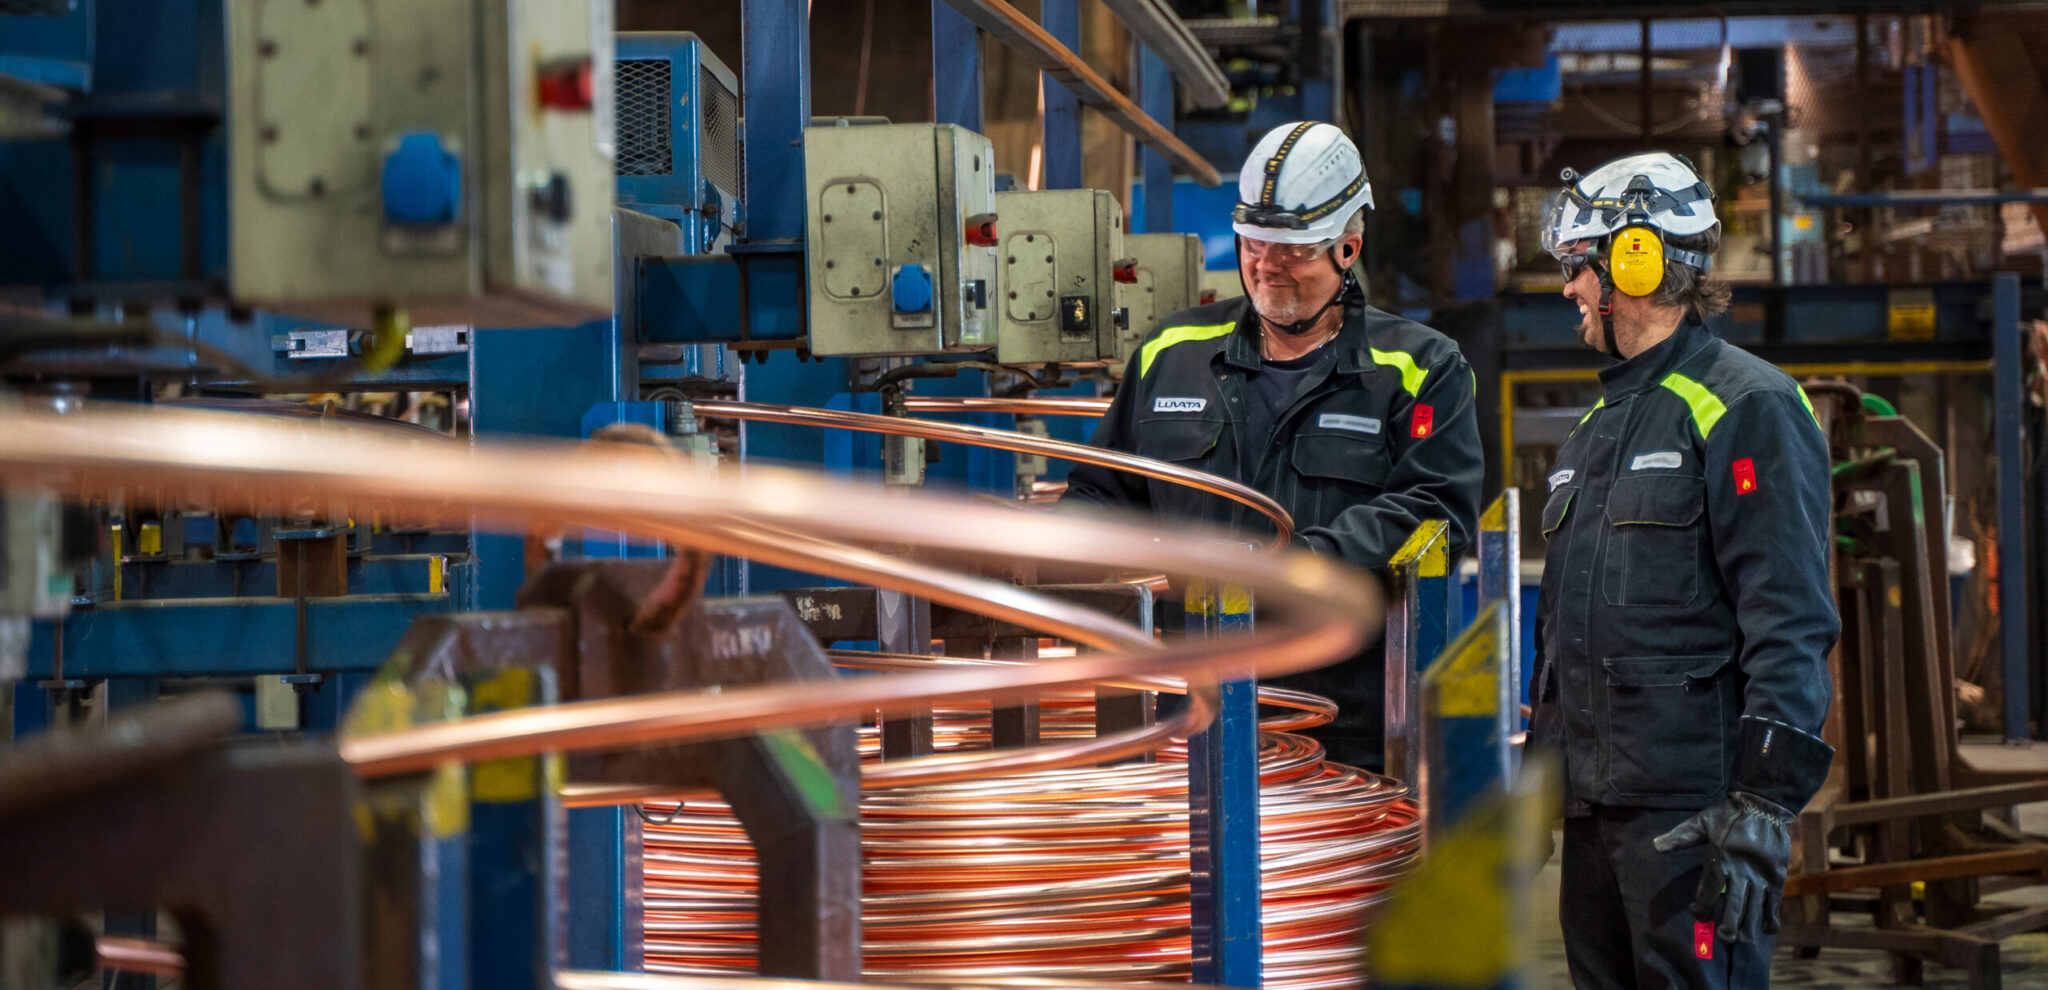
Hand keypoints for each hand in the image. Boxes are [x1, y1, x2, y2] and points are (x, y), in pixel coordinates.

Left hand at [1651, 792, 1794, 943]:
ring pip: (1754, 907)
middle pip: (1734, 905)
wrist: (1764, 807)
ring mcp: (1760, 876)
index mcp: (1720, 861)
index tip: (1698, 914)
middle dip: (1728, 924)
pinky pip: (1774, 901)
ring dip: (1748, 925)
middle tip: (1723, 937)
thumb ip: (1680, 837)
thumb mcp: (1701, 823)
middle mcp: (1740, 873)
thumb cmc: (1729, 816)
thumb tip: (1655, 846)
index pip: (1708, 891)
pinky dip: (1771, 916)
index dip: (1702, 906)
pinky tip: (1767, 930)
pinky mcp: (1776, 876)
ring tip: (1742, 940)